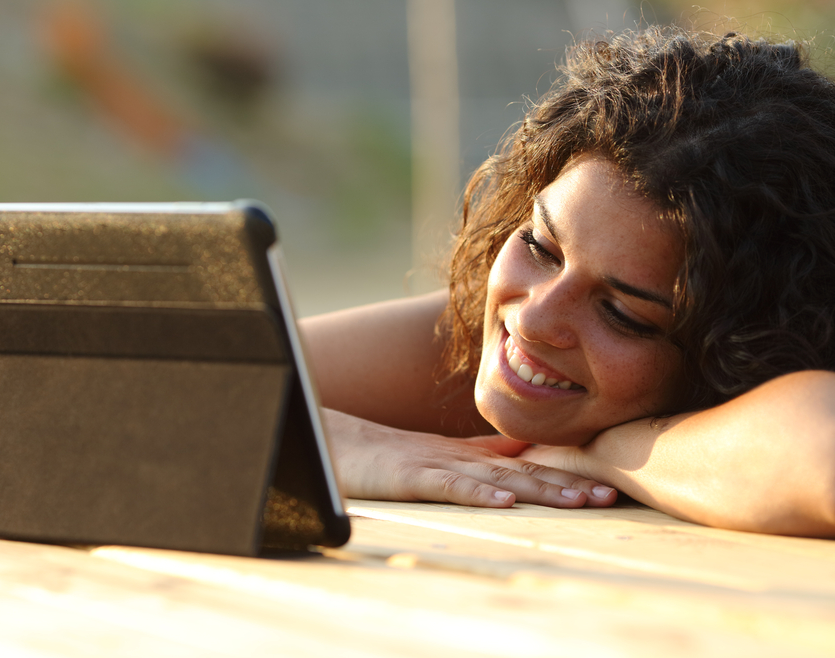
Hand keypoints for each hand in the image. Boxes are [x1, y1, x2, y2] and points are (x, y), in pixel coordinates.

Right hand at [324, 408, 616, 508]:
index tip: (607, 488)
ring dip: (537, 489)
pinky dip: (479, 494)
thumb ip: (480, 455)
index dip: (566, 477)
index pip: (526, 467)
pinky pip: (450, 485)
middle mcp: (462, 457)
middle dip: (566, 484)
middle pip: (521, 472)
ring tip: (575, 501)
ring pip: (496, 478)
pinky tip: (505, 503)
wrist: (337, 442)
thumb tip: (524, 453)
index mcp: (469, 457)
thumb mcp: (440, 459)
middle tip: (608, 496)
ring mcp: (438, 464)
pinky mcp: (413, 475)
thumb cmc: (387, 456)